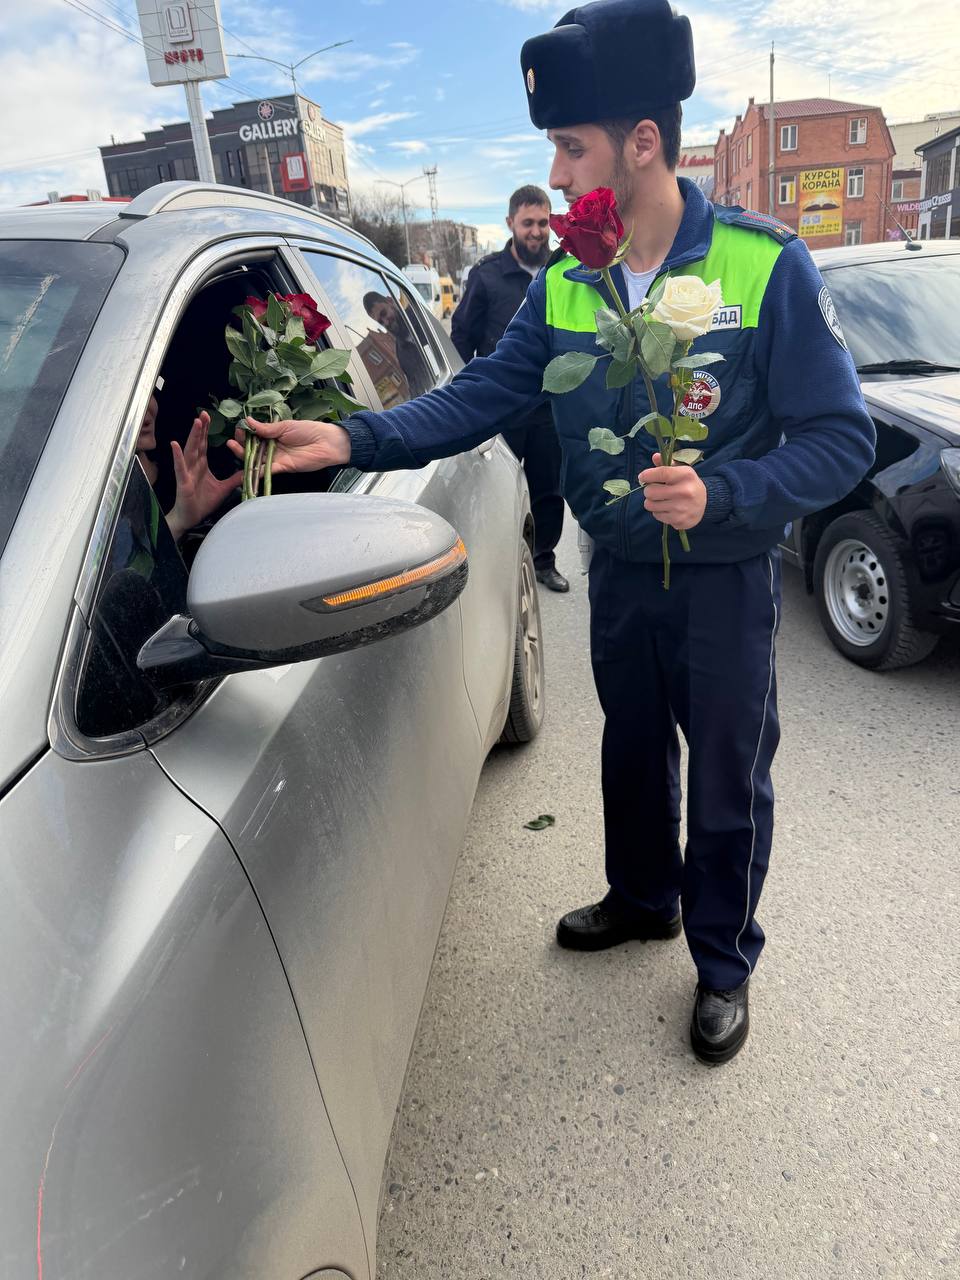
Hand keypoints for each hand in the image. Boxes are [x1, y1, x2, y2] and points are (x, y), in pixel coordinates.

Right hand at [166, 411, 242, 540]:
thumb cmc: (203, 502)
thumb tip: (248, 470)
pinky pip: (180, 467)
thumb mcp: (224, 488)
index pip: (204, 444)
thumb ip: (235, 478)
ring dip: (193, 436)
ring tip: (196, 423)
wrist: (190, 517)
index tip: (209, 417)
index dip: (207, 430)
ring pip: (190, 451)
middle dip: (201, 428)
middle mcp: (193, 465)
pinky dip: (178, 456)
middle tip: (204, 413)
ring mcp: (187, 472)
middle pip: (198, 443)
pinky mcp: (183, 481)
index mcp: (201, 465)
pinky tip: (175, 444)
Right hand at [227, 417, 351, 474]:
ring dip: (244, 456)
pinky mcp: (282, 468)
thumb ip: (267, 428)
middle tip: (233, 441)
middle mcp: (272, 446)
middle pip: (253, 448)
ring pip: (256, 459)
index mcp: (273, 434)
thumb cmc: (309, 430)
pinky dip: (256, 471)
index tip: (239, 429)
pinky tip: (246, 470)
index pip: (254, 434)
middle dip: (241, 444)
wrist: (327, 443)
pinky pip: (266, 470)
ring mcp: (276, 458)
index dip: (245, 433)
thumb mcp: (285, 426)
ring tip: (233, 448)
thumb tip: (248, 421)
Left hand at [638, 452, 706, 530]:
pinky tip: (667, 508)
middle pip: (650, 491)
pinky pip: (656, 515)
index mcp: (685, 475)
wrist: (705, 504)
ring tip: (661, 500)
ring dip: (652, 502)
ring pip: (650, 505)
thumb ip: (666, 464)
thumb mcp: (681, 471)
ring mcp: (681, 508)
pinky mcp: (678, 520)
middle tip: (654, 490)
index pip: (660, 473)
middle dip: (649, 490)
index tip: (642, 477)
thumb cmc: (688, 484)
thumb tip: (655, 457)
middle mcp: (684, 491)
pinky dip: (658, 512)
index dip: (647, 475)